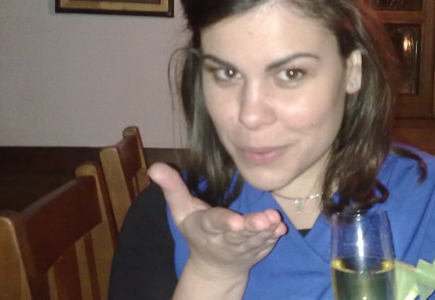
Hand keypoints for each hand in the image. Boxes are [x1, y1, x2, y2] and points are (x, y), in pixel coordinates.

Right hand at [148, 162, 286, 279]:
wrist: (213, 267)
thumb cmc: (196, 230)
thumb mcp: (181, 209)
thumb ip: (172, 188)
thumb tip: (154, 166)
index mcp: (205, 227)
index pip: (214, 222)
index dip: (225, 222)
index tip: (235, 221)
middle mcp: (223, 240)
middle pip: (238, 234)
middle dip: (252, 227)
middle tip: (266, 219)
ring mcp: (241, 248)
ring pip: (254, 240)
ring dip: (265, 231)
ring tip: (275, 220)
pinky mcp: (255, 252)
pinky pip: (265, 246)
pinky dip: (272, 238)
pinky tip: (280, 229)